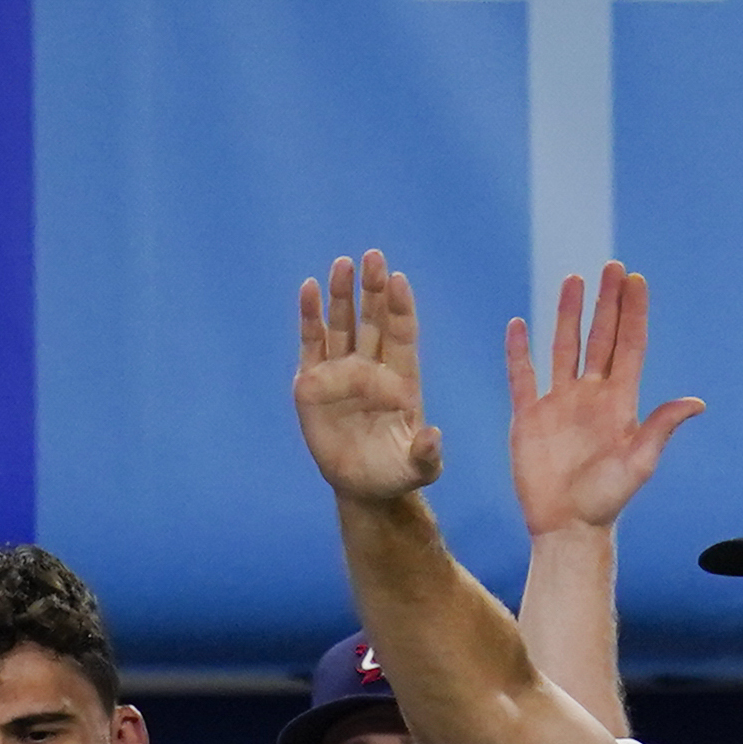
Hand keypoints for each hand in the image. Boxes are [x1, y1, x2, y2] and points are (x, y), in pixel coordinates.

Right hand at [295, 251, 446, 502]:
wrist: (362, 486)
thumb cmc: (395, 474)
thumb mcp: (418, 468)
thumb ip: (426, 453)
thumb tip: (433, 436)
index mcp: (401, 380)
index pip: (402, 335)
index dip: (400, 308)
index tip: (398, 280)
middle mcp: (372, 368)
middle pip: (373, 320)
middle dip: (373, 290)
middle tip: (373, 256)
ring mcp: (341, 372)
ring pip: (342, 325)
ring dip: (342, 295)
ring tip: (343, 264)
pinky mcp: (313, 382)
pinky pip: (312, 344)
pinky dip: (310, 317)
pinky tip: (309, 289)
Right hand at [508, 265, 704, 539]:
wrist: (566, 527)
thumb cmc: (606, 500)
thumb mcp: (639, 464)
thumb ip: (660, 428)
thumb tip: (696, 402)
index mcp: (619, 403)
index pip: (628, 346)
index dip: (633, 314)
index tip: (636, 280)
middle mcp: (590, 397)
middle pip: (600, 338)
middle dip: (607, 303)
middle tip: (612, 267)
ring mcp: (559, 405)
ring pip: (564, 348)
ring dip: (569, 315)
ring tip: (574, 281)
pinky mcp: (529, 418)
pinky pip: (523, 376)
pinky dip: (519, 351)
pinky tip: (519, 325)